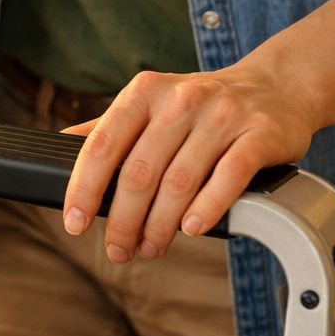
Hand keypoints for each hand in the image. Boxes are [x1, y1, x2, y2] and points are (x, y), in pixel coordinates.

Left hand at [59, 65, 318, 262]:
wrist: (277, 86)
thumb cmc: (202, 105)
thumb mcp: (152, 103)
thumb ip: (109, 127)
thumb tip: (57, 148)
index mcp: (145, 92)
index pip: (102, 144)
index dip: (83, 188)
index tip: (75, 223)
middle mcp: (181, 99)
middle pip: (139, 172)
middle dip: (123, 220)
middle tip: (118, 250)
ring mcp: (222, 115)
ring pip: (179, 181)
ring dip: (160, 225)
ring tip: (150, 247)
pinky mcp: (259, 134)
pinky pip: (227, 178)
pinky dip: (206, 209)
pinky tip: (191, 230)